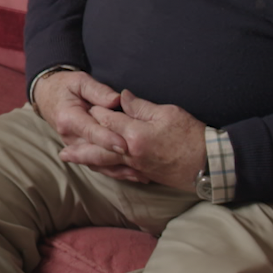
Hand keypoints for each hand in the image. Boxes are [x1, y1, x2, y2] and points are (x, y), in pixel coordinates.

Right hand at [32, 71, 142, 181]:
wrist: (47, 96)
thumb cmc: (66, 86)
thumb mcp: (80, 81)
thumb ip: (98, 91)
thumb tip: (116, 100)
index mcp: (68, 117)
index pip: (90, 131)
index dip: (108, 139)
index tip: (124, 145)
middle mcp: (69, 136)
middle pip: (95, 151)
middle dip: (118, 159)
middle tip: (141, 164)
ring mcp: (73, 146)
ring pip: (97, 163)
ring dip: (119, 170)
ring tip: (141, 174)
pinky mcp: (79, 151)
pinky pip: (97, 165)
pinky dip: (115, 171)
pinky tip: (133, 175)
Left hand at [64, 89, 205, 191]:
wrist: (210, 164)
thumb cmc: (192, 135)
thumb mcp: (168, 113)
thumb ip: (140, 106)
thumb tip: (122, 97)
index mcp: (136, 134)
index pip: (108, 121)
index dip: (97, 111)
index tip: (87, 105)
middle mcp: (132, 153)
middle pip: (99, 149)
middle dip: (80, 148)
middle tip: (62, 151)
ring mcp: (138, 166)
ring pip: (107, 164)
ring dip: (88, 162)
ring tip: (73, 160)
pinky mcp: (146, 175)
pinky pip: (121, 174)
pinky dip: (108, 171)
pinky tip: (102, 170)